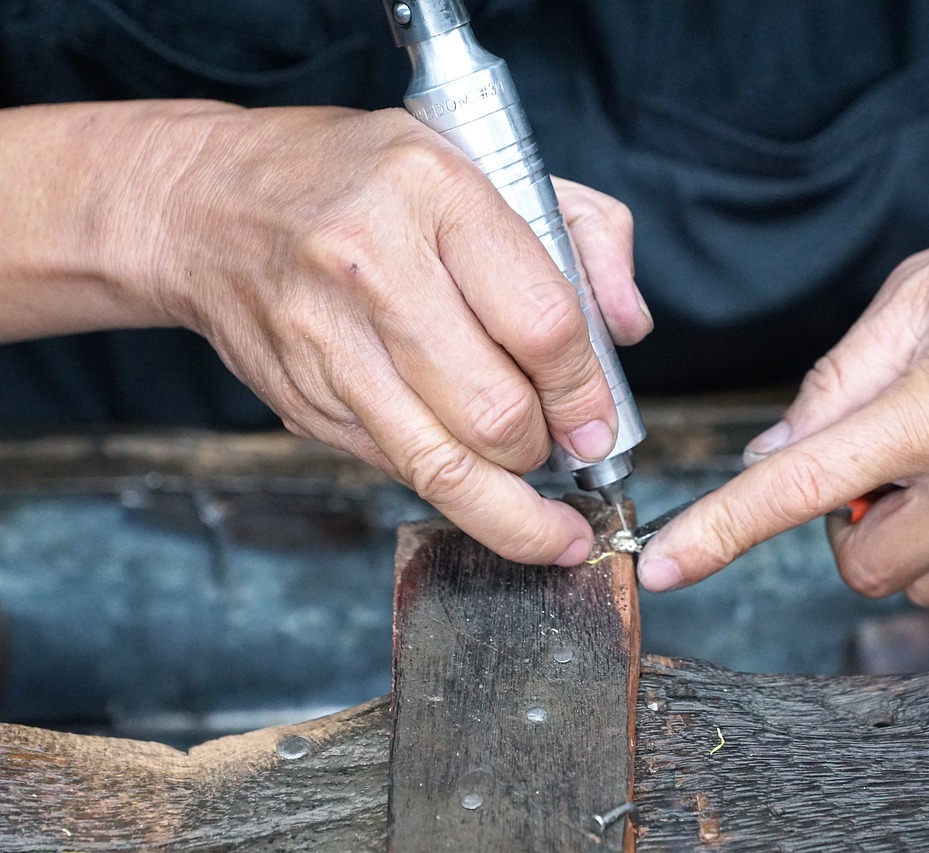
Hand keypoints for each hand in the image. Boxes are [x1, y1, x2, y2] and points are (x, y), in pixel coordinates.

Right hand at [124, 104, 648, 564]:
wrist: (209, 206)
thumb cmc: (363, 181)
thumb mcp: (484, 164)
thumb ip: (585, 233)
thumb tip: (629, 327)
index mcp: (434, 193)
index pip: (542, 323)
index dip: (586, 391)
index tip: (604, 423)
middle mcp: (374, 267)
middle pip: (496, 411)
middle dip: (551, 449)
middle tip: (570, 448)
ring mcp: (328, 343)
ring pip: (444, 467)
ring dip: (512, 509)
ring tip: (549, 523)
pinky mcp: (303, 402)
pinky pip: (399, 471)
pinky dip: (455, 492)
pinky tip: (482, 485)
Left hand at [637, 146, 928, 602]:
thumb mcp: (921, 289)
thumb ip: (838, 379)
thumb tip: (773, 450)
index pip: (802, 491)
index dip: (720, 531)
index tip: (664, 565)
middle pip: (858, 565)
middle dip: (833, 523)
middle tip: (863, 451)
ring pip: (917, 583)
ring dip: (891, 537)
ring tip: (923, 458)